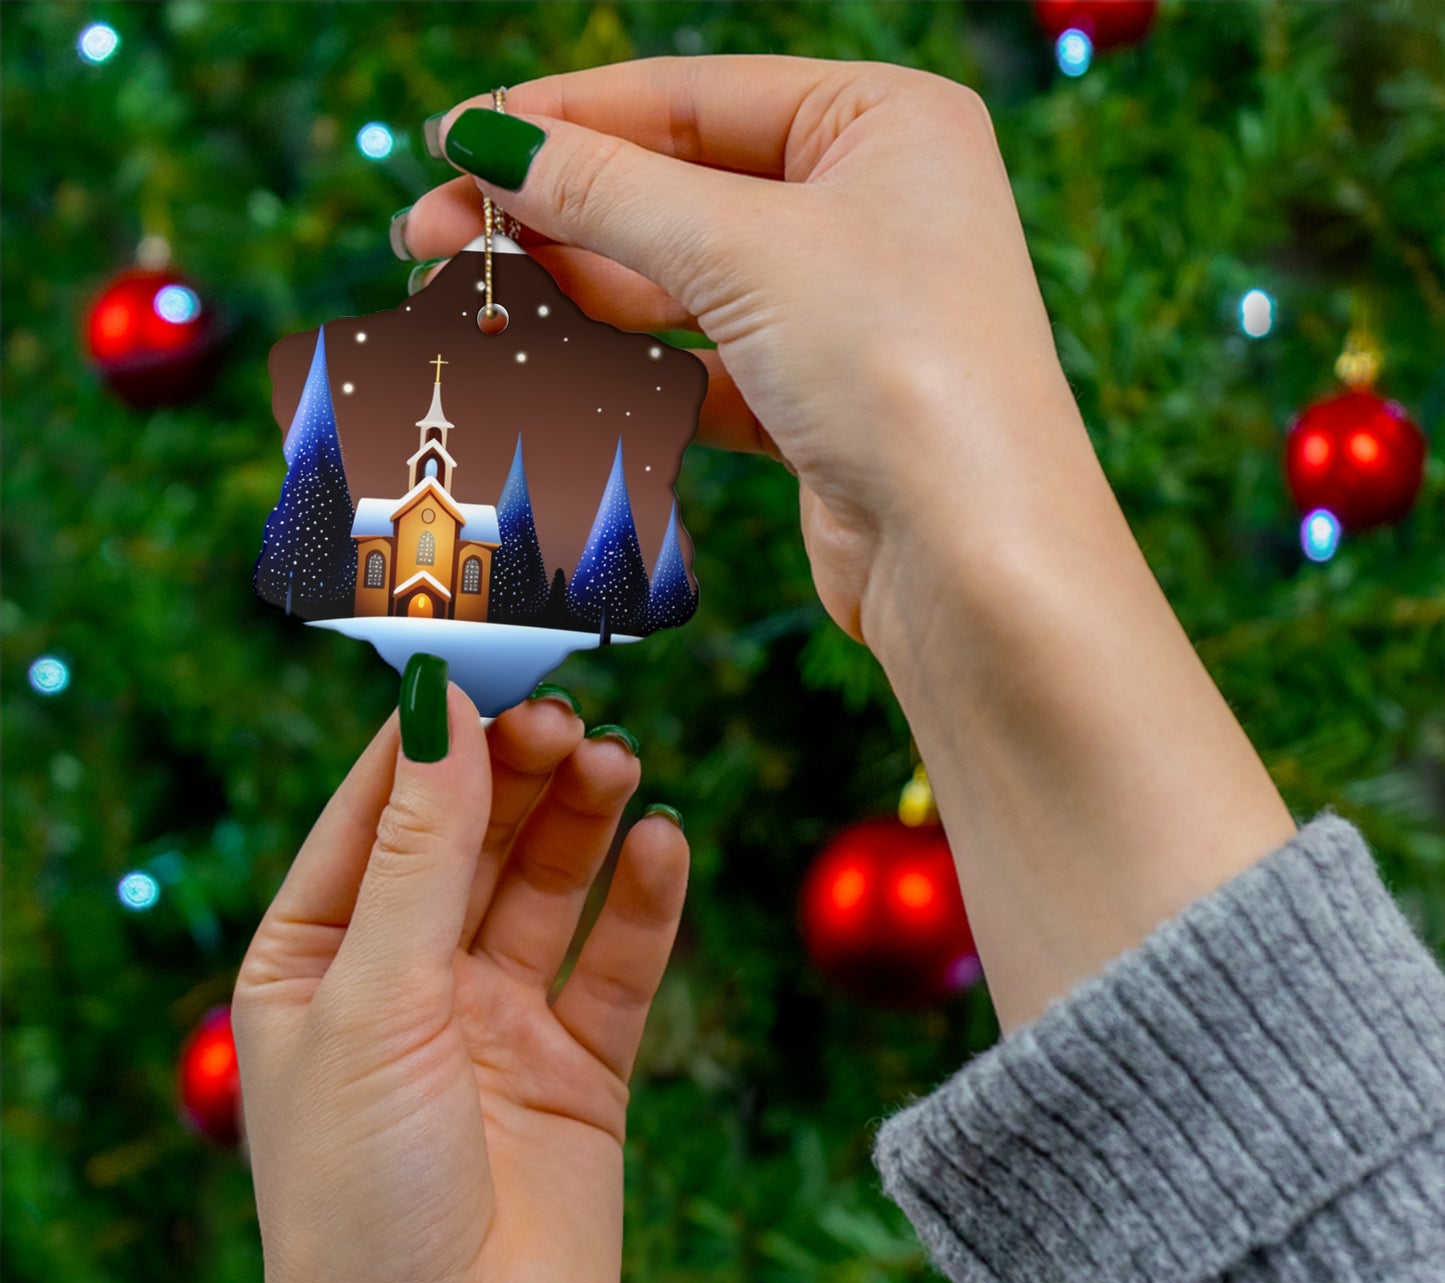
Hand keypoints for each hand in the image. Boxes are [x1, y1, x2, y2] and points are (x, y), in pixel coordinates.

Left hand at [233, 680, 686, 1282]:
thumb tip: (440, 706)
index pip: (377, 810)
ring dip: (584, 820)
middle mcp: (408, 980)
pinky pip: (617, 963)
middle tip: (572, 716)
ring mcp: (497, 1023)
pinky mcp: (579, 1068)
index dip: (433, 734)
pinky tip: (665, 844)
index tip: (489, 659)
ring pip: (549, 886)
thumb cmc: (362, 1200)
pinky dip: (644, 902)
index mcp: (319, 960)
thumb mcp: (374, 1001)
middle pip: (473, 837)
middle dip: (519, 771)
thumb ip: (418, 852)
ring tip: (620, 763)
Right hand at [403, 59, 1294, 1034]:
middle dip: (553, 212)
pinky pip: (701, 363)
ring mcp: (845, 310)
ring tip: (468, 295)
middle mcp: (871, 206)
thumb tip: (488, 139)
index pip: (692, 97)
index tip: (453, 140)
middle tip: (431, 236)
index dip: (564, 118)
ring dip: (576, 290)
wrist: (974, 560)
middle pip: (678, 190)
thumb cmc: (901, 369)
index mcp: (884, 123)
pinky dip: (628, 364)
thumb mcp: (743, 250)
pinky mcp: (817, 402)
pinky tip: (547, 364)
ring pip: (682, 283)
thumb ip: (607, 191)